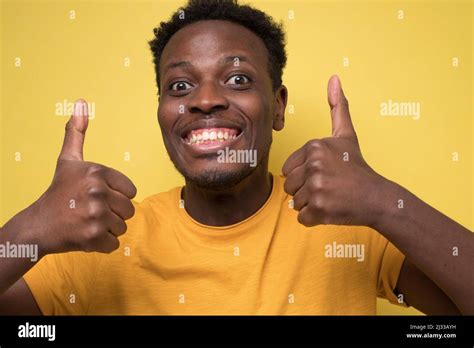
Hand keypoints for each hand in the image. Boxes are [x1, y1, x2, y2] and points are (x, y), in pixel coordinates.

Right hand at [29, 99, 136, 254]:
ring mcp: (95, 215)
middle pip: (129, 210)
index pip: (131, 191)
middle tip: (90, 211)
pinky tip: (85, 235)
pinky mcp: (93, 237)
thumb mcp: (68, 160)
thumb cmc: (58, 191)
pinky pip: (114, 244)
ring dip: (108, 228)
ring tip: (87, 222)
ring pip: (123, 226)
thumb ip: (77, 132)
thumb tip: (81, 102)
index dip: (116, 196)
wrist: (38, 225)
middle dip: (113, 214)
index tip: (96, 196)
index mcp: (98, 172)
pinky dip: (102, 244)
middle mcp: (98, 192)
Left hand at [282, 75, 384, 226]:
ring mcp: (317, 188)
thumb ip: (338, 107)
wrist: (377, 197)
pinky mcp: (320, 209)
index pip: (288, 169)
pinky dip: (315, 218)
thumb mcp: (346, 134)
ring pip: (294, 202)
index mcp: (314, 146)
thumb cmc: (357, 167)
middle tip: (328, 187)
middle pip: (289, 186)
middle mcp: (314, 165)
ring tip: (330, 197)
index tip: (325, 173)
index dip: (304, 174)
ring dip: (310, 204)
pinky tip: (331, 209)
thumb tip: (335, 78)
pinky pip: (302, 217)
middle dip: (306, 190)